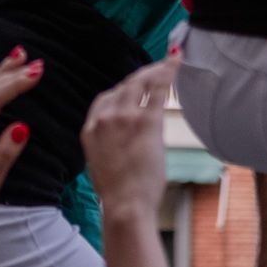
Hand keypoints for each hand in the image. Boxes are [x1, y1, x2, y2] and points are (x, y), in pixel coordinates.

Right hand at [83, 59, 175, 219]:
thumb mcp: (102, 162)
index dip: (124, 87)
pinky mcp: (146, 121)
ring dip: (155, 70)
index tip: (136, 84)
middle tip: (157, 69)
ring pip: (140, 83)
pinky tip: (176, 61)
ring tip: (168, 63)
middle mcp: (104, 117)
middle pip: (124, 86)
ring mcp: (124, 117)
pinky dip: (167, 71)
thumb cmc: (116, 191)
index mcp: (90, 128)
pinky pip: (157, 90)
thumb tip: (124, 137)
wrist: (124, 205)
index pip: (106, 97)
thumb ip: (109, 142)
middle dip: (142, 75)